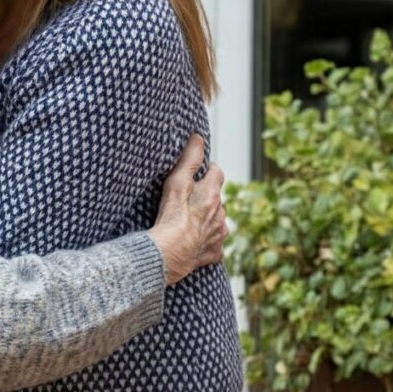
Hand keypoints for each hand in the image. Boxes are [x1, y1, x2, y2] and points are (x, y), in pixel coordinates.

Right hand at [148, 135, 226, 285]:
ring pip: (217, 222)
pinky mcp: (214, 253)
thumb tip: (198, 138)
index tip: (198, 171)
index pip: (217, 173)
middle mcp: (220, 214)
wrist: (171, 252)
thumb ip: (189, 159)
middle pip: (217, 199)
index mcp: (212, 194)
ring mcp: (218, 235)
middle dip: (206, 197)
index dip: (208, 170)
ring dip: (207, 220)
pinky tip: (194, 243)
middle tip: (187, 199)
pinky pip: (213, 245)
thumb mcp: (177, 181)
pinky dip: (206, 242)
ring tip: (188, 222)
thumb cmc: (172, 215)